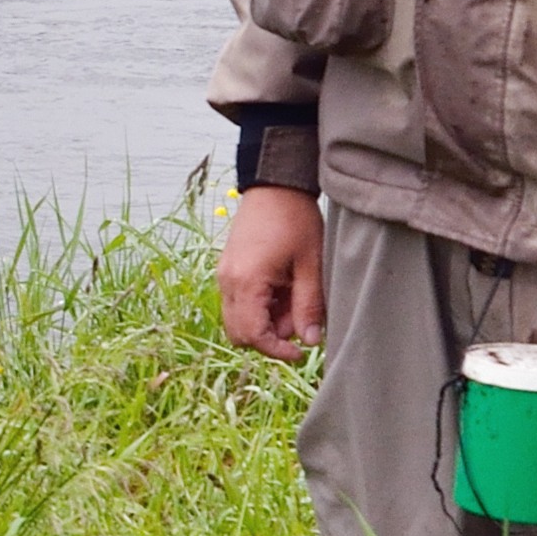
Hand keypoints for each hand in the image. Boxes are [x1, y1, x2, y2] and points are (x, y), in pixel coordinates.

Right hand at [215, 185, 325, 360]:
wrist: (276, 184)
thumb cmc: (295, 219)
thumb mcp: (310, 264)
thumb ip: (309, 306)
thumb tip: (311, 341)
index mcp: (246, 281)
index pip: (252, 335)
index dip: (276, 350)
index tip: (301, 351)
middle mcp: (227, 281)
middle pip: (239, 333)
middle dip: (269, 337)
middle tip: (299, 320)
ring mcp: (225, 275)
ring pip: (238, 319)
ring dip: (265, 321)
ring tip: (294, 298)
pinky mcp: (229, 269)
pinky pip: (238, 302)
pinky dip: (259, 306)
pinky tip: (283, 288)